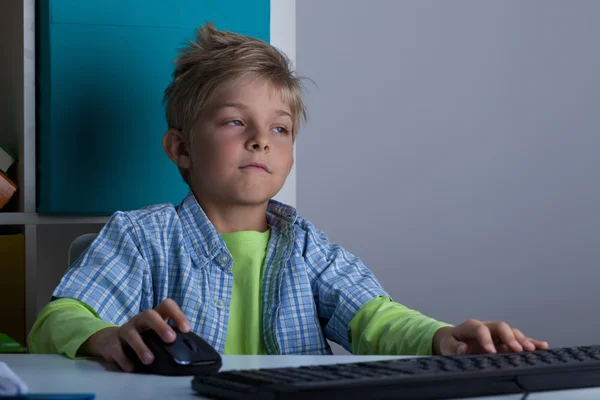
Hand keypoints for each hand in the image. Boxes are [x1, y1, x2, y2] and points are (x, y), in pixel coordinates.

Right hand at [81, 298, 189, 371]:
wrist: (111, 342)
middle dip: (160, 326)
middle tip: (170, 339)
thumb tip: (188, 349)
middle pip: (149, 315)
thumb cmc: (142, 337)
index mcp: (155, 316)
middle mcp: (140, 320)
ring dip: (141, 346)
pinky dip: (124, 359)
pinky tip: (131, 367)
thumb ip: (169, 338)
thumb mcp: (155, 334)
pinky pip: (116, 349)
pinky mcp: (112, 343)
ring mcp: (126, 329)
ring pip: (131, 333)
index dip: (177, 314)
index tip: (186, 329)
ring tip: (149, 359)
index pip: (167, 306)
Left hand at [432, 319, 548, 355]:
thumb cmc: (451, 343)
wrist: (454, 340)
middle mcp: (487, 326)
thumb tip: (462, 349)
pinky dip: (530, 342)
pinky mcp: (504, 340)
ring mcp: (497, 333)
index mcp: (471, 326)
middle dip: (509, 337)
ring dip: (523, 340)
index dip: (486, 339)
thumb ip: (454, 347)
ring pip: (512, 332)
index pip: (480, 329)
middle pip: (500, 327)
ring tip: (533, 349)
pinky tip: (542, 347)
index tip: (490, 351)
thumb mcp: (447, 345)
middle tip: (517, 349)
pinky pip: (519, 340)